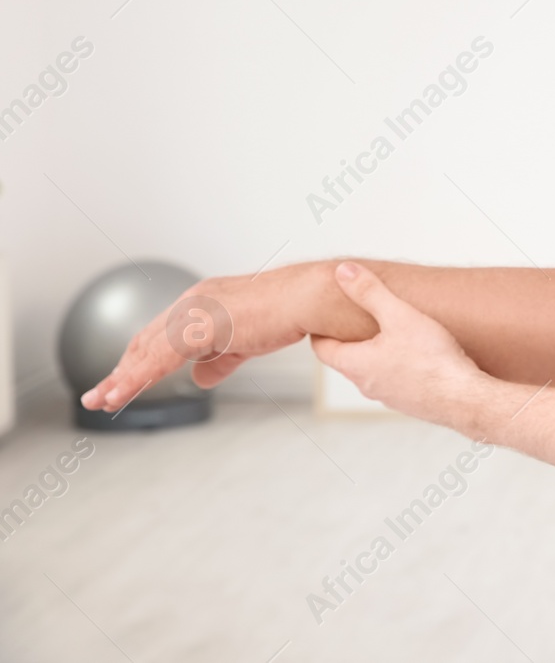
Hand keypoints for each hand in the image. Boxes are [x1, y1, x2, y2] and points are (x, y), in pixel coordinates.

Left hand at [81, 265, 332, 413]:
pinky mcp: (200, 323)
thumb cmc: (289, 313)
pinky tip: (123, 393)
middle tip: (99, 396)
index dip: (138, 361)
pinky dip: (138, 377)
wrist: (308, 300)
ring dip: (122, 378)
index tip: (122, 382)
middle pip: (145, 340)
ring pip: (147, 350)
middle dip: (121, 370)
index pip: (160, 335)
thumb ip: (220, 359)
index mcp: (203, 301)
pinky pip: (160, 357)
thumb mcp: (247, 341)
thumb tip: (199, 377)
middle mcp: (192, 301)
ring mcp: (194, 310)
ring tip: (103, 400)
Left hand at [310, 262, 485, 427]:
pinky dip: (400, 368)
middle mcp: (367, 385)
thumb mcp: (398, 315)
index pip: (323, 350)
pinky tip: (420, 357)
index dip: (321, 333)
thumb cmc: (431, 359)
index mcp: (356, 365)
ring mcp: (389, 397)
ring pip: (374, 373)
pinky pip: (397, 382)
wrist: (463, 398)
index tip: (324, 320)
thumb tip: (343, 271)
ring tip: (393, 336)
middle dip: (351, 341)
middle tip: (358, 322)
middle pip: (348, 361)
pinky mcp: (411, 402)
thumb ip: (369, 292)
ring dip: (378, 356)